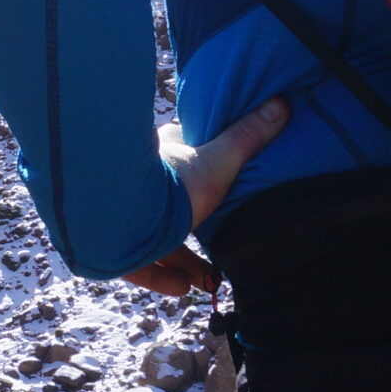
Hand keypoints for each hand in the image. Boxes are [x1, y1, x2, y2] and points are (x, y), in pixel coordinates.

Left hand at [119, 97, 289, 297]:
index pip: (187, 161)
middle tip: (222, 252)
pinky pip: (137, 264)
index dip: (207, 173)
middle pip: (174, 209)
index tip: (226, 190)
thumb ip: (247, 139)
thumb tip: (281, 104)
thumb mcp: (217, 162)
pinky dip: (160, 276)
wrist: (112, 212)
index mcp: (163, 158)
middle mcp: (140, 185)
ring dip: (182, 262)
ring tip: (206, 280)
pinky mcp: (109, 247)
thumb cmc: (168, 183)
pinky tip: (182, 287)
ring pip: (155, 241)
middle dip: (197, 231)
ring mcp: (122, 217)